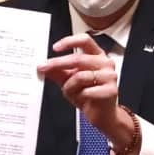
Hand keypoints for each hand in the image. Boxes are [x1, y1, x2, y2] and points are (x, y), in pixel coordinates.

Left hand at [37, 33, 136, 154]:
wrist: (101, 114)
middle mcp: (106, 63)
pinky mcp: (111, 90)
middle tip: (43, 67)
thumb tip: (42, 65)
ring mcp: (110, 76)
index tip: (55, 48)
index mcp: (97, 55)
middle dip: (58, 63)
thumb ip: (58, 71)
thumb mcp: (69, 80)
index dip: (69, 42)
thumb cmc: (87, 94)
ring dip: (69, 86)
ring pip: (80, 76)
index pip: (85, 40)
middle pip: (79, 58)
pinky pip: (86, 91)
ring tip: (69, 91)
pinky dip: (79, 96)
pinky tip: (82, 98)